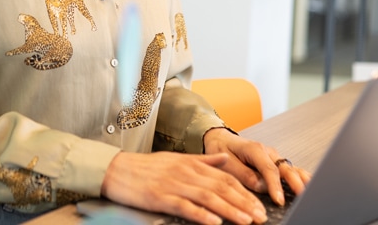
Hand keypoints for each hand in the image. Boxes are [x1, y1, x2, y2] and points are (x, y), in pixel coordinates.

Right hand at [101, 151, 270, 224]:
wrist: (116, 169)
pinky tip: (214, 222)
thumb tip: (225, 159)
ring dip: (229, 210)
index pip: (225, 178)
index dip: (245, 192)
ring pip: (208, 197)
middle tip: (261, 217)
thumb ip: (203, 160)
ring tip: (245, 221)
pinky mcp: (160, 197)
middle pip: (221, 188)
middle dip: (244, 203)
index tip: (259, 205)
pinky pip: (184, 206)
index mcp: (191, 164)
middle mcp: (186, 173)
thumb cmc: (145, 166)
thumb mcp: (176, 158)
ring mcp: (174, 185)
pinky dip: (201, 214)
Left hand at [202, 128, 311, 206]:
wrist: (220, 138)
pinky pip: (290, 169)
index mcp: (254, 149)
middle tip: (302, 196)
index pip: (269, 169)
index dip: (275, 186)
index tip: (279, 200)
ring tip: (311, 190)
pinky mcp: (275, 161)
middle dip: (295, 183)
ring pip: (291, 167)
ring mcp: (273, 156)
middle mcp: (267, 151)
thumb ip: (244, 174)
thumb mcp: (227, 162)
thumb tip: (261, 186)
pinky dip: (300, 176)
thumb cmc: (221, 149)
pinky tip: (309, 183)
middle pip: (285, 168)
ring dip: (301, 179)